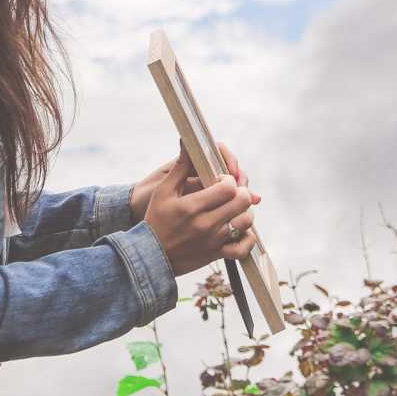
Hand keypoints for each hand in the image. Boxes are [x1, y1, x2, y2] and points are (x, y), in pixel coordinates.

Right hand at [142, 148, 258, 274]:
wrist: (149, 255)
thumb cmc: (156, 219)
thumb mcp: (164, 191)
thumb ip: (181, 166)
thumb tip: (187, 140)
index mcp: (193, 206)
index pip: (228, 187)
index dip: (229, 179)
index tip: (221, 180)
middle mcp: (206, 224)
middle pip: (242, 202)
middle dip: (241, 192)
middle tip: (232, 193)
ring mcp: (213, 241)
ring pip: (246, 222)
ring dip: (244, 212)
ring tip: (234, 209)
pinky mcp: (216, 255)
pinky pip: (243, 249)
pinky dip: (247, 239)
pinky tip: (240, 230)